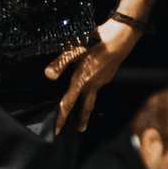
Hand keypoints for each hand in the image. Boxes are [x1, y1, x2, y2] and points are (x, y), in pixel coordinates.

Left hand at [46, 19, 138, 133]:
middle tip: (80, 129)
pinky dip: (93, 85)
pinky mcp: (108, 75)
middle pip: (86, 106)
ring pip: (92, 95)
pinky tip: (92, 76)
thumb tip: (48, 75)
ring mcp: (102, 80)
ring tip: (85, 109)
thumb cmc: (96, 41)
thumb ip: (60, 64)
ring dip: (88, 104)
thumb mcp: (73, 50)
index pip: (68, 104)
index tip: (56, 130)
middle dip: (82, 118)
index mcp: (81, 81)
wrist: (120, 38)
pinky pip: (98, 83)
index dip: (61, 118)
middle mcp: (92, 84)